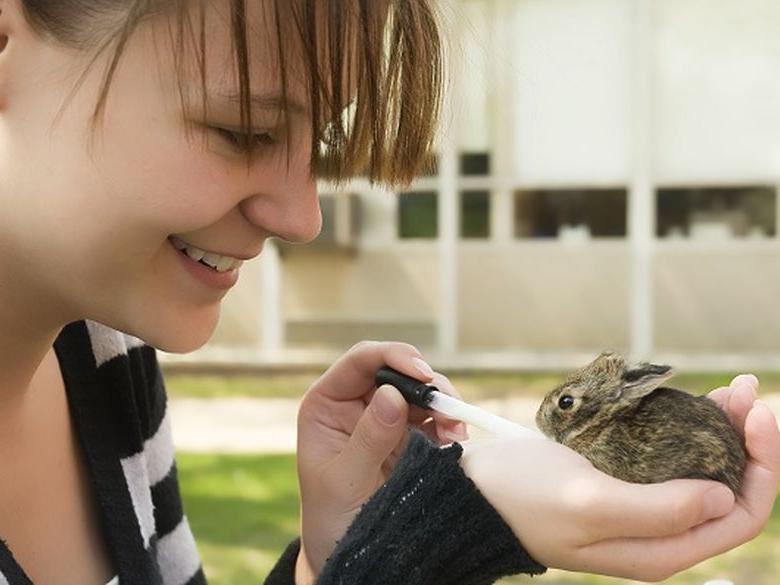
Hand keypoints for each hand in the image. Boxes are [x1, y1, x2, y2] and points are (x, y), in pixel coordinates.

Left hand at [294, 341, 467, 581]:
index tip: (422, 374)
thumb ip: (368, 438)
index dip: (393, 356)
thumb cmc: (331, 516)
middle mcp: (356, 403)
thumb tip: (392, 394)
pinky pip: (434, 417)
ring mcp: (385, 417)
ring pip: (420, 391)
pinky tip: (454, 440)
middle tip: (449, 406)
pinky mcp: (408, 436)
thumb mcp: (344, 481)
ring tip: (455, 430)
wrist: (350, 554)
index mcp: (327, 403)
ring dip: (443, 404)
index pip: (360, 360)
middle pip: (397, 370)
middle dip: (427, 384)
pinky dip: (449, 423)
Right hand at [460, 374, 779, 581]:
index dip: (760, 465)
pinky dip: (687, 428)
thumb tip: (723, 497)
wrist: (475, 492)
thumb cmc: (524, 499)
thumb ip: (659, 510)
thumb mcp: (589, 503)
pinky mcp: (620, 481)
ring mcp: (640, 507)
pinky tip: (689, 401)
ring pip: (702, 469)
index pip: (739, 515)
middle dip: (745, 440)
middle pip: (727, 488)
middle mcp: (658, 533)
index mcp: (659, 550)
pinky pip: (670, 457)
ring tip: (728, 388)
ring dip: (720, 429)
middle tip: (744, 389)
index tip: (756, 415)